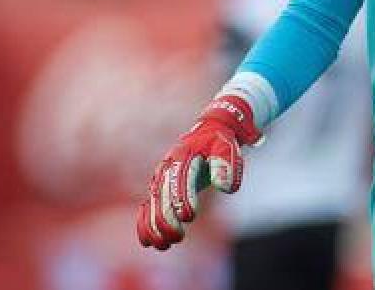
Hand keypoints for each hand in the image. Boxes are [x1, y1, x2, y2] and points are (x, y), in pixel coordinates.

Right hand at [136, 94, 261, 249]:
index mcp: (183, 155)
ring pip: (151, 204)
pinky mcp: (159, 188)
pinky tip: (150, 241)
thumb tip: (226, 188)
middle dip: (166, 218)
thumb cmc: (220, 141)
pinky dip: (146, 223)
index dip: (182, 198)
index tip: (189, 216)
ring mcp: (160, 178)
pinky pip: (147, 207)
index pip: (179, 179)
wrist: (210, 130)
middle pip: (160, 195)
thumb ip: (228, 165)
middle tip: (178, 236)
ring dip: (154, 225)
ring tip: (164, 244)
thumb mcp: (229, 147)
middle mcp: (167, 167)